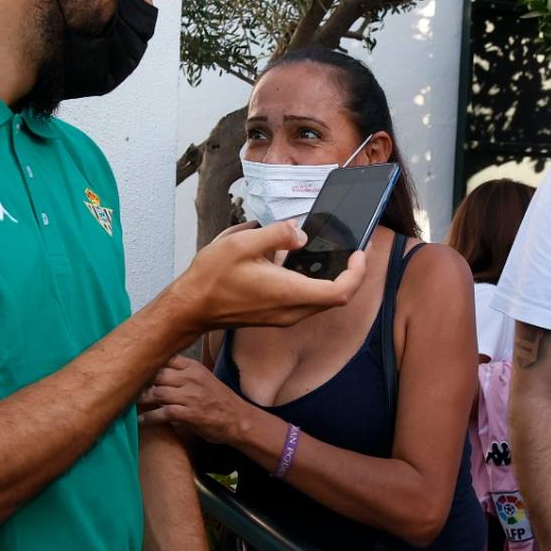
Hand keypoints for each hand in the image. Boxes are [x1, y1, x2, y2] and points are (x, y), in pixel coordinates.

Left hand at [137, 355, 248, 443]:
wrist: (238, 420)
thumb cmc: (219, 400)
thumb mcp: (203, 379)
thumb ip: (183, 373)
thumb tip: (155, 370)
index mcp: (193, 367)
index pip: (164, 358)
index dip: (146, 363)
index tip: (132, 369)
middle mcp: (191, 378)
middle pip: (156, 374)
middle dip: (140, 382)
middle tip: (126, 388)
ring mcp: (191, 395)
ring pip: (156, 392)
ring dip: (141, 400)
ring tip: (130, 404)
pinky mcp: (189, 414)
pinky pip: (162, 413)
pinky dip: (148, 417)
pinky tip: (141, 421)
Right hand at [170, 221, 365, 329]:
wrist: (191, 308)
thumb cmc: (211, 278)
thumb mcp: (241, 243)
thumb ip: (277, 234)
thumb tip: (300, 233)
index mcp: (289, 293)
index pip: (340, 291)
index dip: (357, 272)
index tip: (359, 252)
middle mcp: (292, 310)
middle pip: (336, 297)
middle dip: (349, 273)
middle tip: (352, 249)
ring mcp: (284, 316)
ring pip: (322, 301)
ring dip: (332, 279)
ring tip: (332, 253)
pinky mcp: (277, 316)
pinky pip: (306, 302)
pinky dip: (314, 284)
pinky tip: (302, 263)